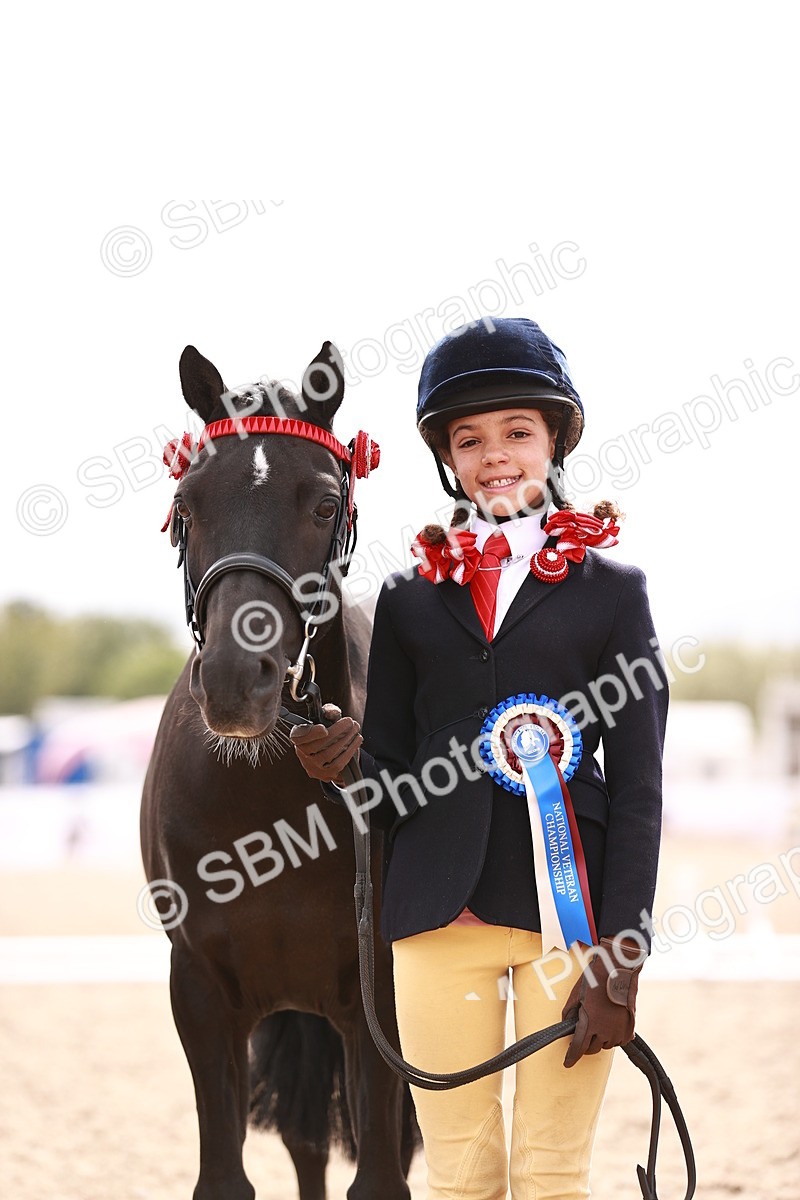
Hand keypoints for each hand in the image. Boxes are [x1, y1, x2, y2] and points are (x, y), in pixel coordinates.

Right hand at [289, 703, 362, 784]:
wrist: (333, 755)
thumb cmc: (327, 733)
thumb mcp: (326, 719)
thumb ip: (329, 712)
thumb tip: (332, 712)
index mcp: (298, 738)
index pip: (298, 736)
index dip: (311, 733)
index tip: (324, 728)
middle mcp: (303, 754)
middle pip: (318, 745)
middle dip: (337, 731)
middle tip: (350, 722)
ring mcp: (314, 767)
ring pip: (329, 754)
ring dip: (346, 739)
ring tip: (355, 729)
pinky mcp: (326, 774)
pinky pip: (338, 763)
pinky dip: (350, 750)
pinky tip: (357, 740)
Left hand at [561, 936, 643, 1067]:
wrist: (618, 971)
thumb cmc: (594, 980)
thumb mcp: (576, 995)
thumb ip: (569, 1014)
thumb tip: (567, 1026)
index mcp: (589, 1023)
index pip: (578, 1047)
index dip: (571, 1057)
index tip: (568, 1063)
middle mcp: (605, 1031)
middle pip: (592, 1049)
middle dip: (585, 1045)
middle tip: (583, 1035)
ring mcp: (618, 1031)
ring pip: (606, 1045)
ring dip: (600, 1039)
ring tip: (598, 1023)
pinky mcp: (629, 1029)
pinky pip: (619, 1040)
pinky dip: (613, 1036)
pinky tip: (610, 1025)